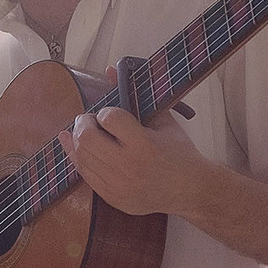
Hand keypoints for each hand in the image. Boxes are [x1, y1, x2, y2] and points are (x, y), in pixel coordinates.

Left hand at [62, 75, 213, 217]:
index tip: (110, 114)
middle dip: (83, 122)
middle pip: (87, 138)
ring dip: (78, 140)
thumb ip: (136, 95)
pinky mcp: (112, 198)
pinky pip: (85, 175)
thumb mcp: (163, 121)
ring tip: (86, 132)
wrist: (190, 190)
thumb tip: (109, 70)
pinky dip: (79, 159)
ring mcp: (118, 185)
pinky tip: (77, 148)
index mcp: (144, 144)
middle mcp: (128, 166)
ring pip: (81, 157)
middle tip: (89, 119)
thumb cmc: (179, 153)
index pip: (109, 117)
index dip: (105, 111)